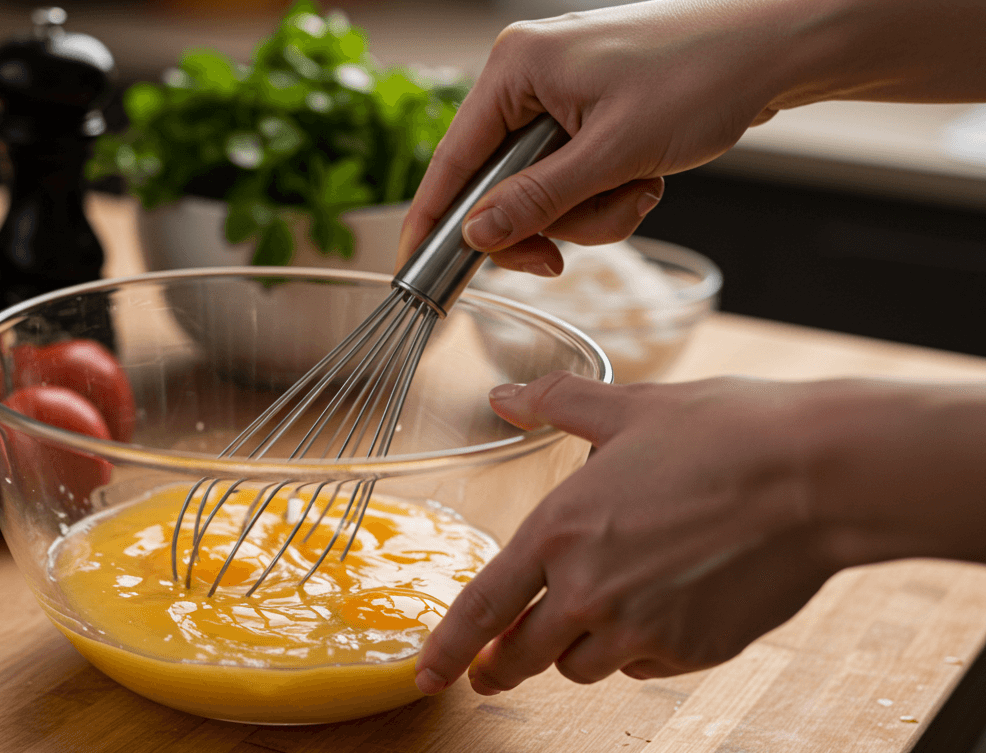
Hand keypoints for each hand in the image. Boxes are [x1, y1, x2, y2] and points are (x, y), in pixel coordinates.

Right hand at [398, 1, 788, 274]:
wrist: (777, 48)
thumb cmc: (702, 78)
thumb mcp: (613, 153)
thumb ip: (538, 199)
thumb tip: (476, 235)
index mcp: (517, 68)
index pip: (453, 158)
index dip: (433, 218)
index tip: (413, 267)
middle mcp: (528, 77)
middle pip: (500, 184)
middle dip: (546, 221)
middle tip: (562, 258)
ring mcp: (561, 94)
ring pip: (543, 189)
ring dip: (589, 211)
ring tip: (639, 190)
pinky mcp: (590, 112)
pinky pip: (575, 176)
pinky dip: (608, 193)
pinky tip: (647, 179)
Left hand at [414, 372, 985, 694]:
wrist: (819, 475)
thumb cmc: (725, 433)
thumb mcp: (629, 406)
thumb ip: (555, 404)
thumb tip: (503, 395)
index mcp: (561, 531)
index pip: (483, 606)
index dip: (449, 647)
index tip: (427, 676)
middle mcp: (591, 590)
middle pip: (523, 655)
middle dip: (501, 667)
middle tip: (493, 670)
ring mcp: (644, 628)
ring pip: (582, 666)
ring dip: (575, 650)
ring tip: (592, 618)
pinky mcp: (694, 651)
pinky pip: (643, 667)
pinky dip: (636, 651)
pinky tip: (656, 613)